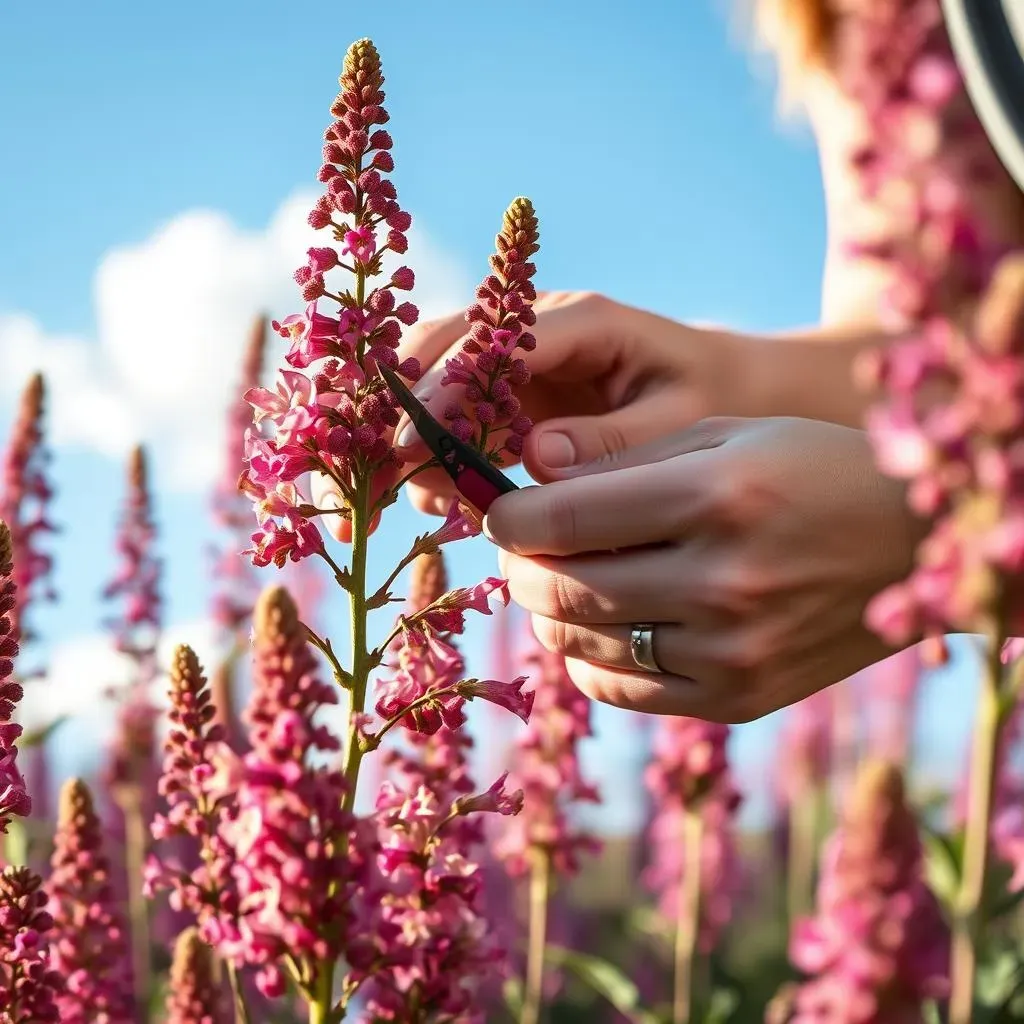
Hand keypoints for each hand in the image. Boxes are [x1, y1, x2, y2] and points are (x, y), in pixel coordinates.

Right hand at [312, 292, 755, 536]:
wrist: (725, 391)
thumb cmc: (710, 399)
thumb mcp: (682, 421)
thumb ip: (615, 439)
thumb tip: (537, 459)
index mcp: (573, 321)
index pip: (486, 343)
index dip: (440, 390)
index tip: (407, 448)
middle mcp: (527, 331)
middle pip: (432, 353)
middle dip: (385, 413)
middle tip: (350, 481)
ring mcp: (511, 364)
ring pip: (425, 388)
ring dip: (389, 443)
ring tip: (362, 509)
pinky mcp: (505, 399)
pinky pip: (448, 425)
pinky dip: (423, 463)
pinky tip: (421, 507)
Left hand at [483, 417, 923, 722]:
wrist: (912, 544)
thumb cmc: (811, 468)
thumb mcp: (726, 434)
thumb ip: (623, 461)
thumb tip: (530, 486)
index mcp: (716, 498)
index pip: (564, 518)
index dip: (506, 516)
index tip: (497, 510)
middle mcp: (722, 582)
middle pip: (561, 587)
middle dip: (518, 565)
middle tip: (520, 546)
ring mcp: (731, 651)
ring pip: (580, 642)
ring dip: (549, 609)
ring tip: (563, 577)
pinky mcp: (738, 698)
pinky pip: (620, 690)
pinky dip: (587, 657)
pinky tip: (601, 624)